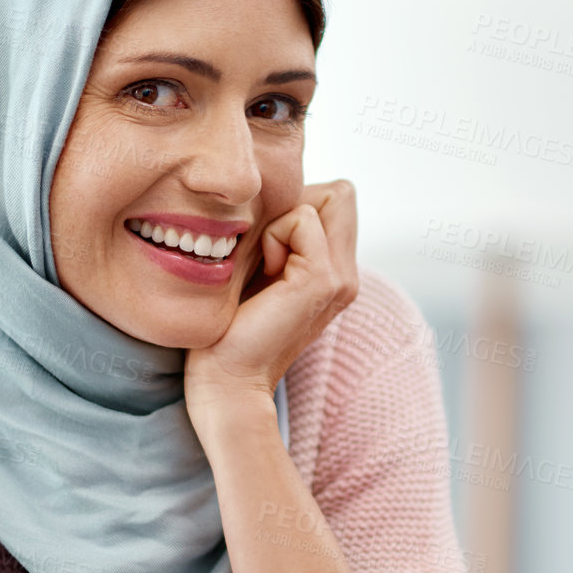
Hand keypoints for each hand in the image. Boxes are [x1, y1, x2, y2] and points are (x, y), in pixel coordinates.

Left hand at [184, 180, 358, 422]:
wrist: (225, 381)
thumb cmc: (227, 327)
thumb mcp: (257, 268)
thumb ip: (276, 234)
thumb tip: (272, 191)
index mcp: (334, 272)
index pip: (336, 198)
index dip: (298, 205)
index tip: (267, 250)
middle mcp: (347, 275)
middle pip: (339, 193)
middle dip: (297, 205)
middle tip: (267, 254)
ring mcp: (341, 279)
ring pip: (327, 197)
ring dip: (283, 221)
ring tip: (264, 268)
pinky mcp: (323, 281)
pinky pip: (302, 218)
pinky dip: (275, 235)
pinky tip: (263, 274)